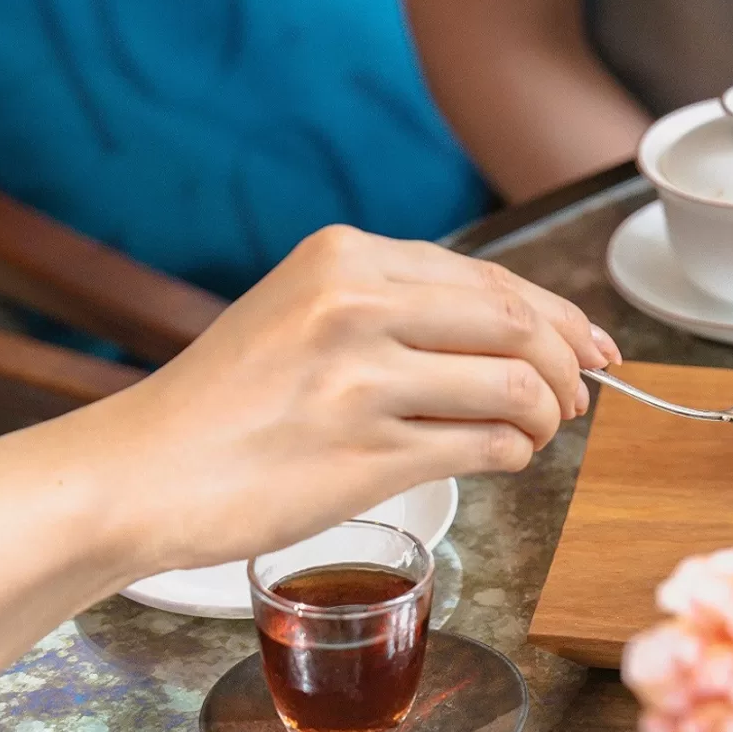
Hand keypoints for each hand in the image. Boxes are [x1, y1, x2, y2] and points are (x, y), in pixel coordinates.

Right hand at [87, 225, 620, 575]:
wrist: (138, 473)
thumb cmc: (227, 402)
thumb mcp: (304, 312)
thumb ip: (398, 307)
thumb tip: (524, 331)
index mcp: (344, 258)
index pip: (492, 278)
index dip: (560, 316)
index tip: (594, 345)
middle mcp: (355, 307)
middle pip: (518, 324)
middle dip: (569, 365)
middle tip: (579, 397)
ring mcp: (361, 381)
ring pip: (515, 387)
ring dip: (547, 417)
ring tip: (537, 433)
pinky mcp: (366, 454)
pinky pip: (485, 446)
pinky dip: (514, 454)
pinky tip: (503, 458)